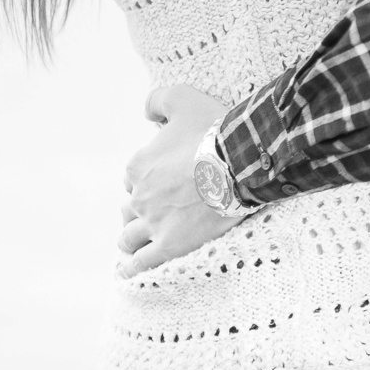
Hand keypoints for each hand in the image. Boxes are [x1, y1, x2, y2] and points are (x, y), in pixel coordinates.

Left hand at [117, 85, 239, 279]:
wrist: (241, 162)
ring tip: (140, 239)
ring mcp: (153, 223)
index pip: (133, 178)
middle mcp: (139, 197)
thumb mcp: (184, 99)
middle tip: (159, 208)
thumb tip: (146, 112)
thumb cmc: (215, 130)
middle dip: (140, 208)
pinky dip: (132, 268)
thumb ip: (159, 99)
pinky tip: (130, 270)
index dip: (148, 178)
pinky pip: (141, 263)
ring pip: (129, 237)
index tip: (167, 179)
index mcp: (139, 166)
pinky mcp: (169, 245)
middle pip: (130, 208)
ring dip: (132, 237)